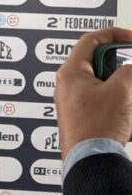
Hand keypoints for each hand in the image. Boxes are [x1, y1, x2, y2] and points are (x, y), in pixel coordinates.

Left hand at [54, 26, 131, 157]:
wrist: (91, 159)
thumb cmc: (97, 126)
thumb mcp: (122, 90)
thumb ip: (131, 71)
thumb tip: (131, 68)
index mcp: (71, 72)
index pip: (91, 40)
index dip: (115, 35)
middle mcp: (70, 84)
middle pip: (101, 64)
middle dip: (124, 71)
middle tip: (130, 79)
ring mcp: (76, 101)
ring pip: (108, 86)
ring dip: (125, 92)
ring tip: (128, 105)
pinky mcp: (85, 117)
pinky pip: (109, 104)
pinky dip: (123, 107)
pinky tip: (126, 122)